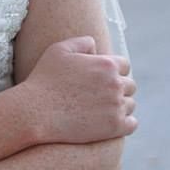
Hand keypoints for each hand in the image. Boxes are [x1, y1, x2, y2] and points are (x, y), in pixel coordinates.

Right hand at [22, 36, 136, 143]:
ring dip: (120, 106)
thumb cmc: (44, 79)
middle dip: (118, 88)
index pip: (124, 65)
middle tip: (101, 95)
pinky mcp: (115, 127)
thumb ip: (81, 42)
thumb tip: (95, 46)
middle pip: (130, 85)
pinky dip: (124, 122)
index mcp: (106, 64)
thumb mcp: (58, 50)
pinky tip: (110, 122)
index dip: (114, 70)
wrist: (36, 111)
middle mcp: (115, 84)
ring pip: (130, 104)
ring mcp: (116, 106)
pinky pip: (132, 123)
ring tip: (102, 109)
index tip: (102, 78)